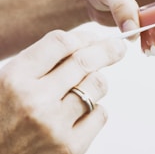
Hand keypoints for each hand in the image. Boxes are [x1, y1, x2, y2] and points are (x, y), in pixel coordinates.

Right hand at [0, 30, 125, 153]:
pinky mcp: (70, 147)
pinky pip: (100, 113)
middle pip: (85, 61)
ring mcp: (54, 125)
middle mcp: (35, 100)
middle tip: (118, 47)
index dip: (83, 37)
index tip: (94, 39)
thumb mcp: (9, 84)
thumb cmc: (4, 120)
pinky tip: (81, 114)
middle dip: (108, 49)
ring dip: (97, 82)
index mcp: (15, 78)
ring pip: (98, 84)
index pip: (60, 42)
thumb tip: (85, 45)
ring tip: (86, 89)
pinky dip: (96, 109)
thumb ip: (41, 64)